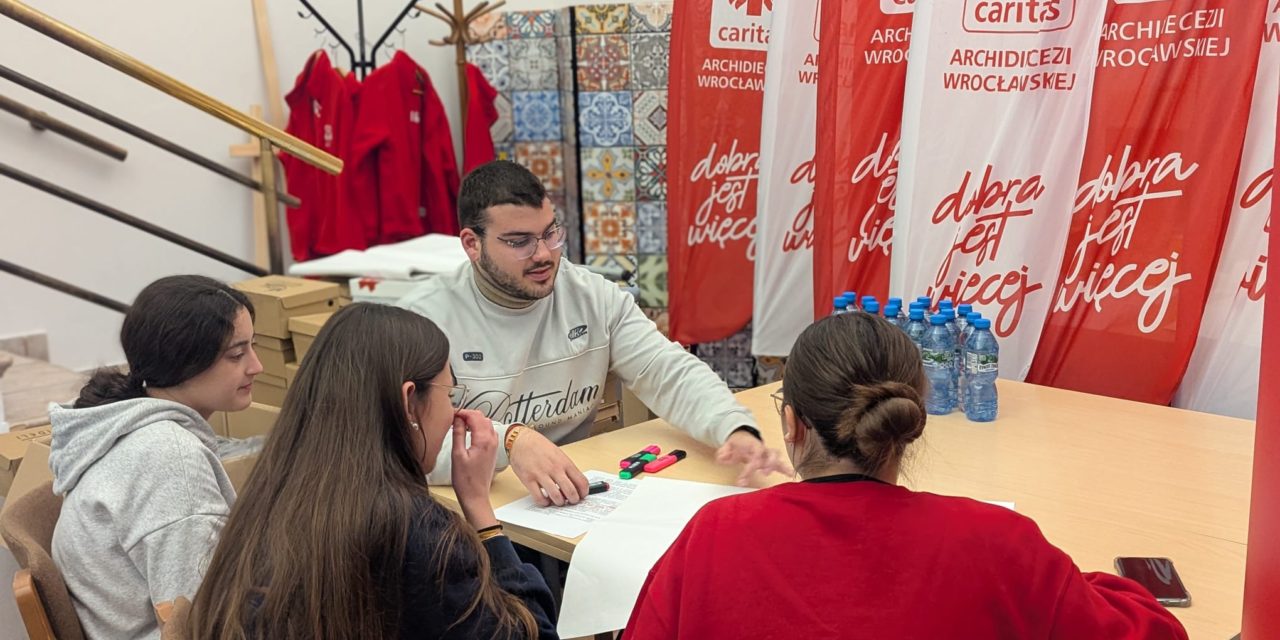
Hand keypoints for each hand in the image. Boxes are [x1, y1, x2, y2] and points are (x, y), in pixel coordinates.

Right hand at [451, 410, 499, 528]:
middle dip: (468, 415)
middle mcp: (492, 441)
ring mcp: (494, 445)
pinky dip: (479, 428)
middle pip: (482, 417)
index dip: (462, 412)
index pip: (475, 416)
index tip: (452, 413)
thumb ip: (458, 434)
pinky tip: (468, 434)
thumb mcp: (457, 454)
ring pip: (486, 424)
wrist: (475, 496)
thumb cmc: (465, 480)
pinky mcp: (492, 451)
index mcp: (483, 440)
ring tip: (459, 425)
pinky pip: (488, 432)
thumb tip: (457, 419)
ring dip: (474, 421)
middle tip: (454, 418)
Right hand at [508, 427, 589, 506]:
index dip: (584, 492)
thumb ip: (566, 468)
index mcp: (564, 462)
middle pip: (571, 491)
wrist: (521, 440)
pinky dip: (544, 502)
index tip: (582, 496)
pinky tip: (545, 500)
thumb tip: (574, 484)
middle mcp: (555, 469)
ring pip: (556, 497)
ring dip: (559, 503)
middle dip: (573, 500)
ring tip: (558, 501)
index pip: (581, 481)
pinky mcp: (529, 479)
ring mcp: (541, 474)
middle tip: (571, 501)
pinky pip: (539, 497)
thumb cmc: (540, 447)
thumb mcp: (558, 454)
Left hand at [716, 429, 791, 486]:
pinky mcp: (769, 460)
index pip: (756, 454)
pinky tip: (791, 475)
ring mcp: (766, 454)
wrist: (741, 437)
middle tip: (764, 474)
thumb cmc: (736, 444)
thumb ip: (723, 452)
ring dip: (781, 466)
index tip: (743, 480)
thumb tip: (721, 458)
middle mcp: (762, 449)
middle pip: (771, 454)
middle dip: (770, 464)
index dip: (751, 467)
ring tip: (787, 474)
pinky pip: (779, 464)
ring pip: (777, 457)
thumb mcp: (727, 446)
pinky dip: (785, 469)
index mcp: (753, 445)